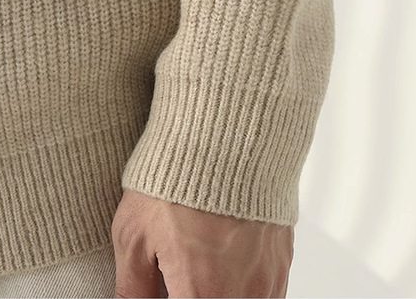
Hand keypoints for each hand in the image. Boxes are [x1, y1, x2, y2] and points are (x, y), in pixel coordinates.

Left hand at [111, 188, 293, 297]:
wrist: (227, 132)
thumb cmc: (179, 176)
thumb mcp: (134, 234)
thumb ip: (132, 289)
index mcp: (202, 293)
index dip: (171, 298)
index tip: (166, 287)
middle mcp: (243, 292)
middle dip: (194, 292)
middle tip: (178, 277)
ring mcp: (268, 276)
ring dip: (222, 292)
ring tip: (200, 266)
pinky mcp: (283, 256)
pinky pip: (267, 291)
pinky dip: (244, 285)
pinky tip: (224, 261)